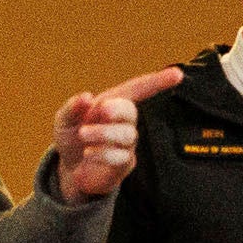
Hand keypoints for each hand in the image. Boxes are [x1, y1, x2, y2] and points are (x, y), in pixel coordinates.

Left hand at [46, 66, 187, 202]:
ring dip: (103, 133)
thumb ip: (71, 108)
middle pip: (132, 112)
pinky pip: (121, 157)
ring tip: (83, 135)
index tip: (178, 74)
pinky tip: (89, 153)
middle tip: (100, 112)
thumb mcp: (63, 120)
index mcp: (112, 103)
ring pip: (127, 135)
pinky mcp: (125, 164)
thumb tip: (85, 97)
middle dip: (117, 110)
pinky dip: (102, 153)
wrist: (69, 168)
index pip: (139, 89)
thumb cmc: (71, 137)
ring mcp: (126, 144)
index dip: (158, 81)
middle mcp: (124, 122)